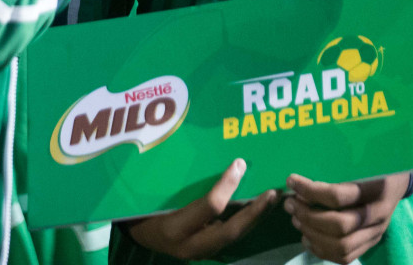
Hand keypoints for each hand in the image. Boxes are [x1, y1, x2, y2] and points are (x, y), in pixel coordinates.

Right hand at [127, 158, 276, 259]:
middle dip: (253, 213)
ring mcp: (201, 252)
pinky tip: (259, 207)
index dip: (226, 186)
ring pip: (235, 236)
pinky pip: (231, 235)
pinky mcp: (208, 251)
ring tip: (272, 198)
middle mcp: (190, 246)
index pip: (208, 208)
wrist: (139, 238)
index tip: (239, 164)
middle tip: (272, 193)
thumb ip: (181, 183)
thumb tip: (213, 159)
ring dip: (255, 218)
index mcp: (174, 228)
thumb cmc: (144, 210)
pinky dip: (247, 221)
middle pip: (230, 231)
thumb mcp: (156, 196)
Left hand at [284, 172, 407, 263]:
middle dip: (308, 216)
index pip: (339, 196)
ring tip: (296, 219)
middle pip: (339, 226)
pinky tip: (306, 237)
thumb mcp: (361, 162)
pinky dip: (321, 250)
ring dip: (312, 234)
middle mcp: (379, 215)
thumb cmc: (375, 166)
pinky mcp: (370, 244)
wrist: (399, 183)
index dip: (311, 191)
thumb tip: (301, 178)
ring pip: (341, 246)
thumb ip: (337, 170)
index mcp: (377, 189)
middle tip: (291, 204)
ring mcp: (376, 233)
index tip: (292, 181)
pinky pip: (344, 258)